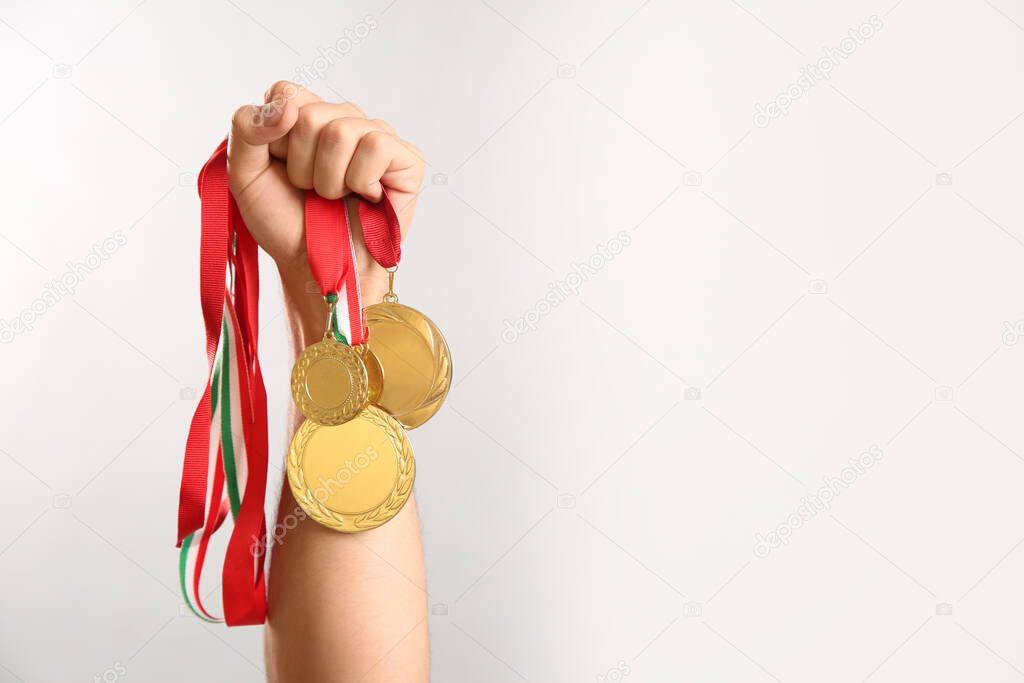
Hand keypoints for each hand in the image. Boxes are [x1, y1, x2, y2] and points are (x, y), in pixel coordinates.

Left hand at [225, 81, 424, 309]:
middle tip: (310, 191)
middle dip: (301, 165)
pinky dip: (360, 181)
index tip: (280, 168)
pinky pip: (376, 145)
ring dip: (329, 179)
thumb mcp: (246, 172)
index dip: (276, 136)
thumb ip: (246, 127)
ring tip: (335, 198)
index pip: (286, 92)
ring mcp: (377, 137)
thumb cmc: (286, 223)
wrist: (315, 265)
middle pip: (310, 115)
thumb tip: (286, 106)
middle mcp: (344, 121)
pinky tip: (364, 197)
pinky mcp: (406, 159)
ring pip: (341, 131)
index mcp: (308, 117)